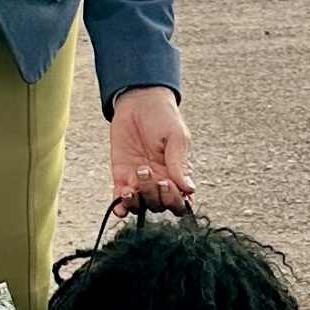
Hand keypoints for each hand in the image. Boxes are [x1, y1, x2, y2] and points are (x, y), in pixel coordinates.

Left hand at [109, 87, 194, 214]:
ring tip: (131, 186)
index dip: (173, 200)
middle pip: (159, 205)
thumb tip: (190, 189)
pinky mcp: (121, 177)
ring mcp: (139, 182)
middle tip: (146, 170)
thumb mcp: (175, 137)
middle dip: (153, 194)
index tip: (166, 182)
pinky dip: (120, 206)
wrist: (138, 103)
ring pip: (140, 206)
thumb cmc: (163, 118)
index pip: (179, 202)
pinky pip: (120, 199)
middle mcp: (160, 182)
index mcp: (177, 175)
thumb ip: (179, 163)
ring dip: (136, 202)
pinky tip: (120, 204)